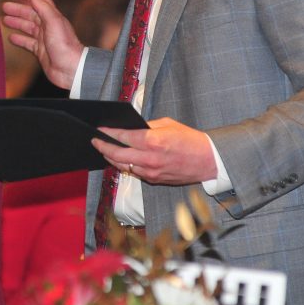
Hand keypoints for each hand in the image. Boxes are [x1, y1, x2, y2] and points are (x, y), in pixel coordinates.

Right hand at [1, 0, 83, 88]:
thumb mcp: (53, 21)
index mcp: (52, 16)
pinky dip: (19, 39)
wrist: (71, 69)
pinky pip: (27, 42)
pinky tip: (11, 37)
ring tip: (4, 20)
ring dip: (16, 22)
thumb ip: (43, 6)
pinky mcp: (40, 51)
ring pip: (27, 27)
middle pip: (30, 13)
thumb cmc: (64, 45)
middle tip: (4, 6)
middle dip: (17, 9)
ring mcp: (44, 38)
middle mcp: (47, 26)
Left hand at [91, 117, 217, 184]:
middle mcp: (150, 158)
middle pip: (117, 154)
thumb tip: (131, 127)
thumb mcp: (168, 124)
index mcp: (153, 141)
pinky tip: (120, 159)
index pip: (123, 137)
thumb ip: (148, 126)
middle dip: (103, 147)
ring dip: (111, 158)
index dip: (108, 133)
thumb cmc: (190, 140)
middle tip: (95, 141)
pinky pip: (134, 172)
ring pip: (123, 166)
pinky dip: (124, 165)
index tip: (99, 129)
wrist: (208, 161)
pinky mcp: (154, 180)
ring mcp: (151, 172)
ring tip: (104, 149)